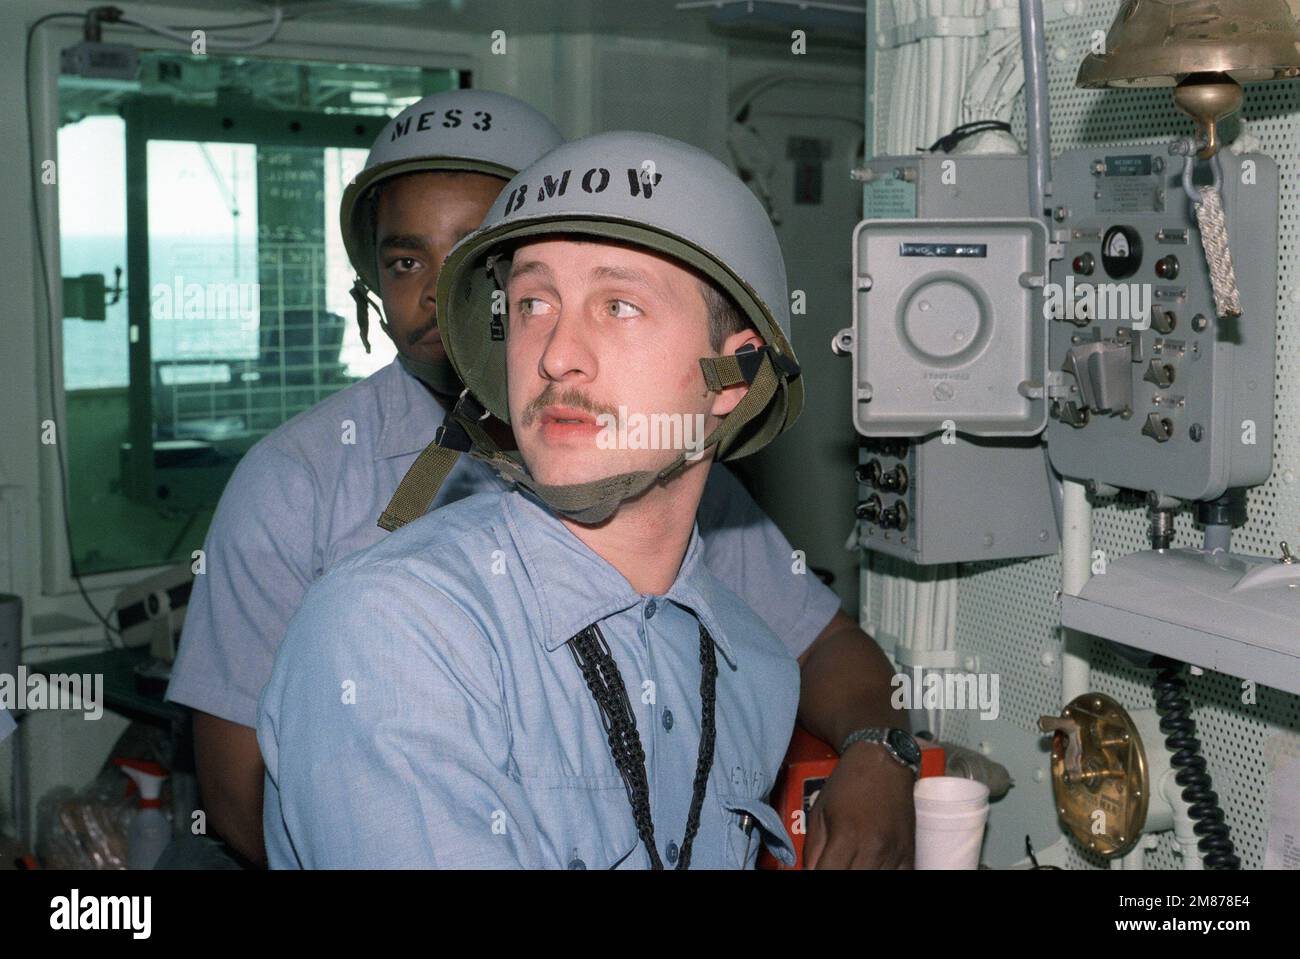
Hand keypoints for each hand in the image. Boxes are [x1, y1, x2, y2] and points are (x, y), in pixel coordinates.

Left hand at [803, 741, 914, 868]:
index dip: (817, 877)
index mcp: (846, 835)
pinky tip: (870, 868)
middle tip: (833, 864)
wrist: (884, 762)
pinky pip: (899, 878)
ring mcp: (894, 853)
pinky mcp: (910, 855)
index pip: (828, 874)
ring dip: (859, 875)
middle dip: (837, 875)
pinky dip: (882, 877)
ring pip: (877, 882)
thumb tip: (809, 873)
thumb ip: (812, 850)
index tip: (817, 870)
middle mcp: (873, 847)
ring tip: (851, 864)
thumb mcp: (818, 813)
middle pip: (853, 880)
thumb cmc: (846, 785)